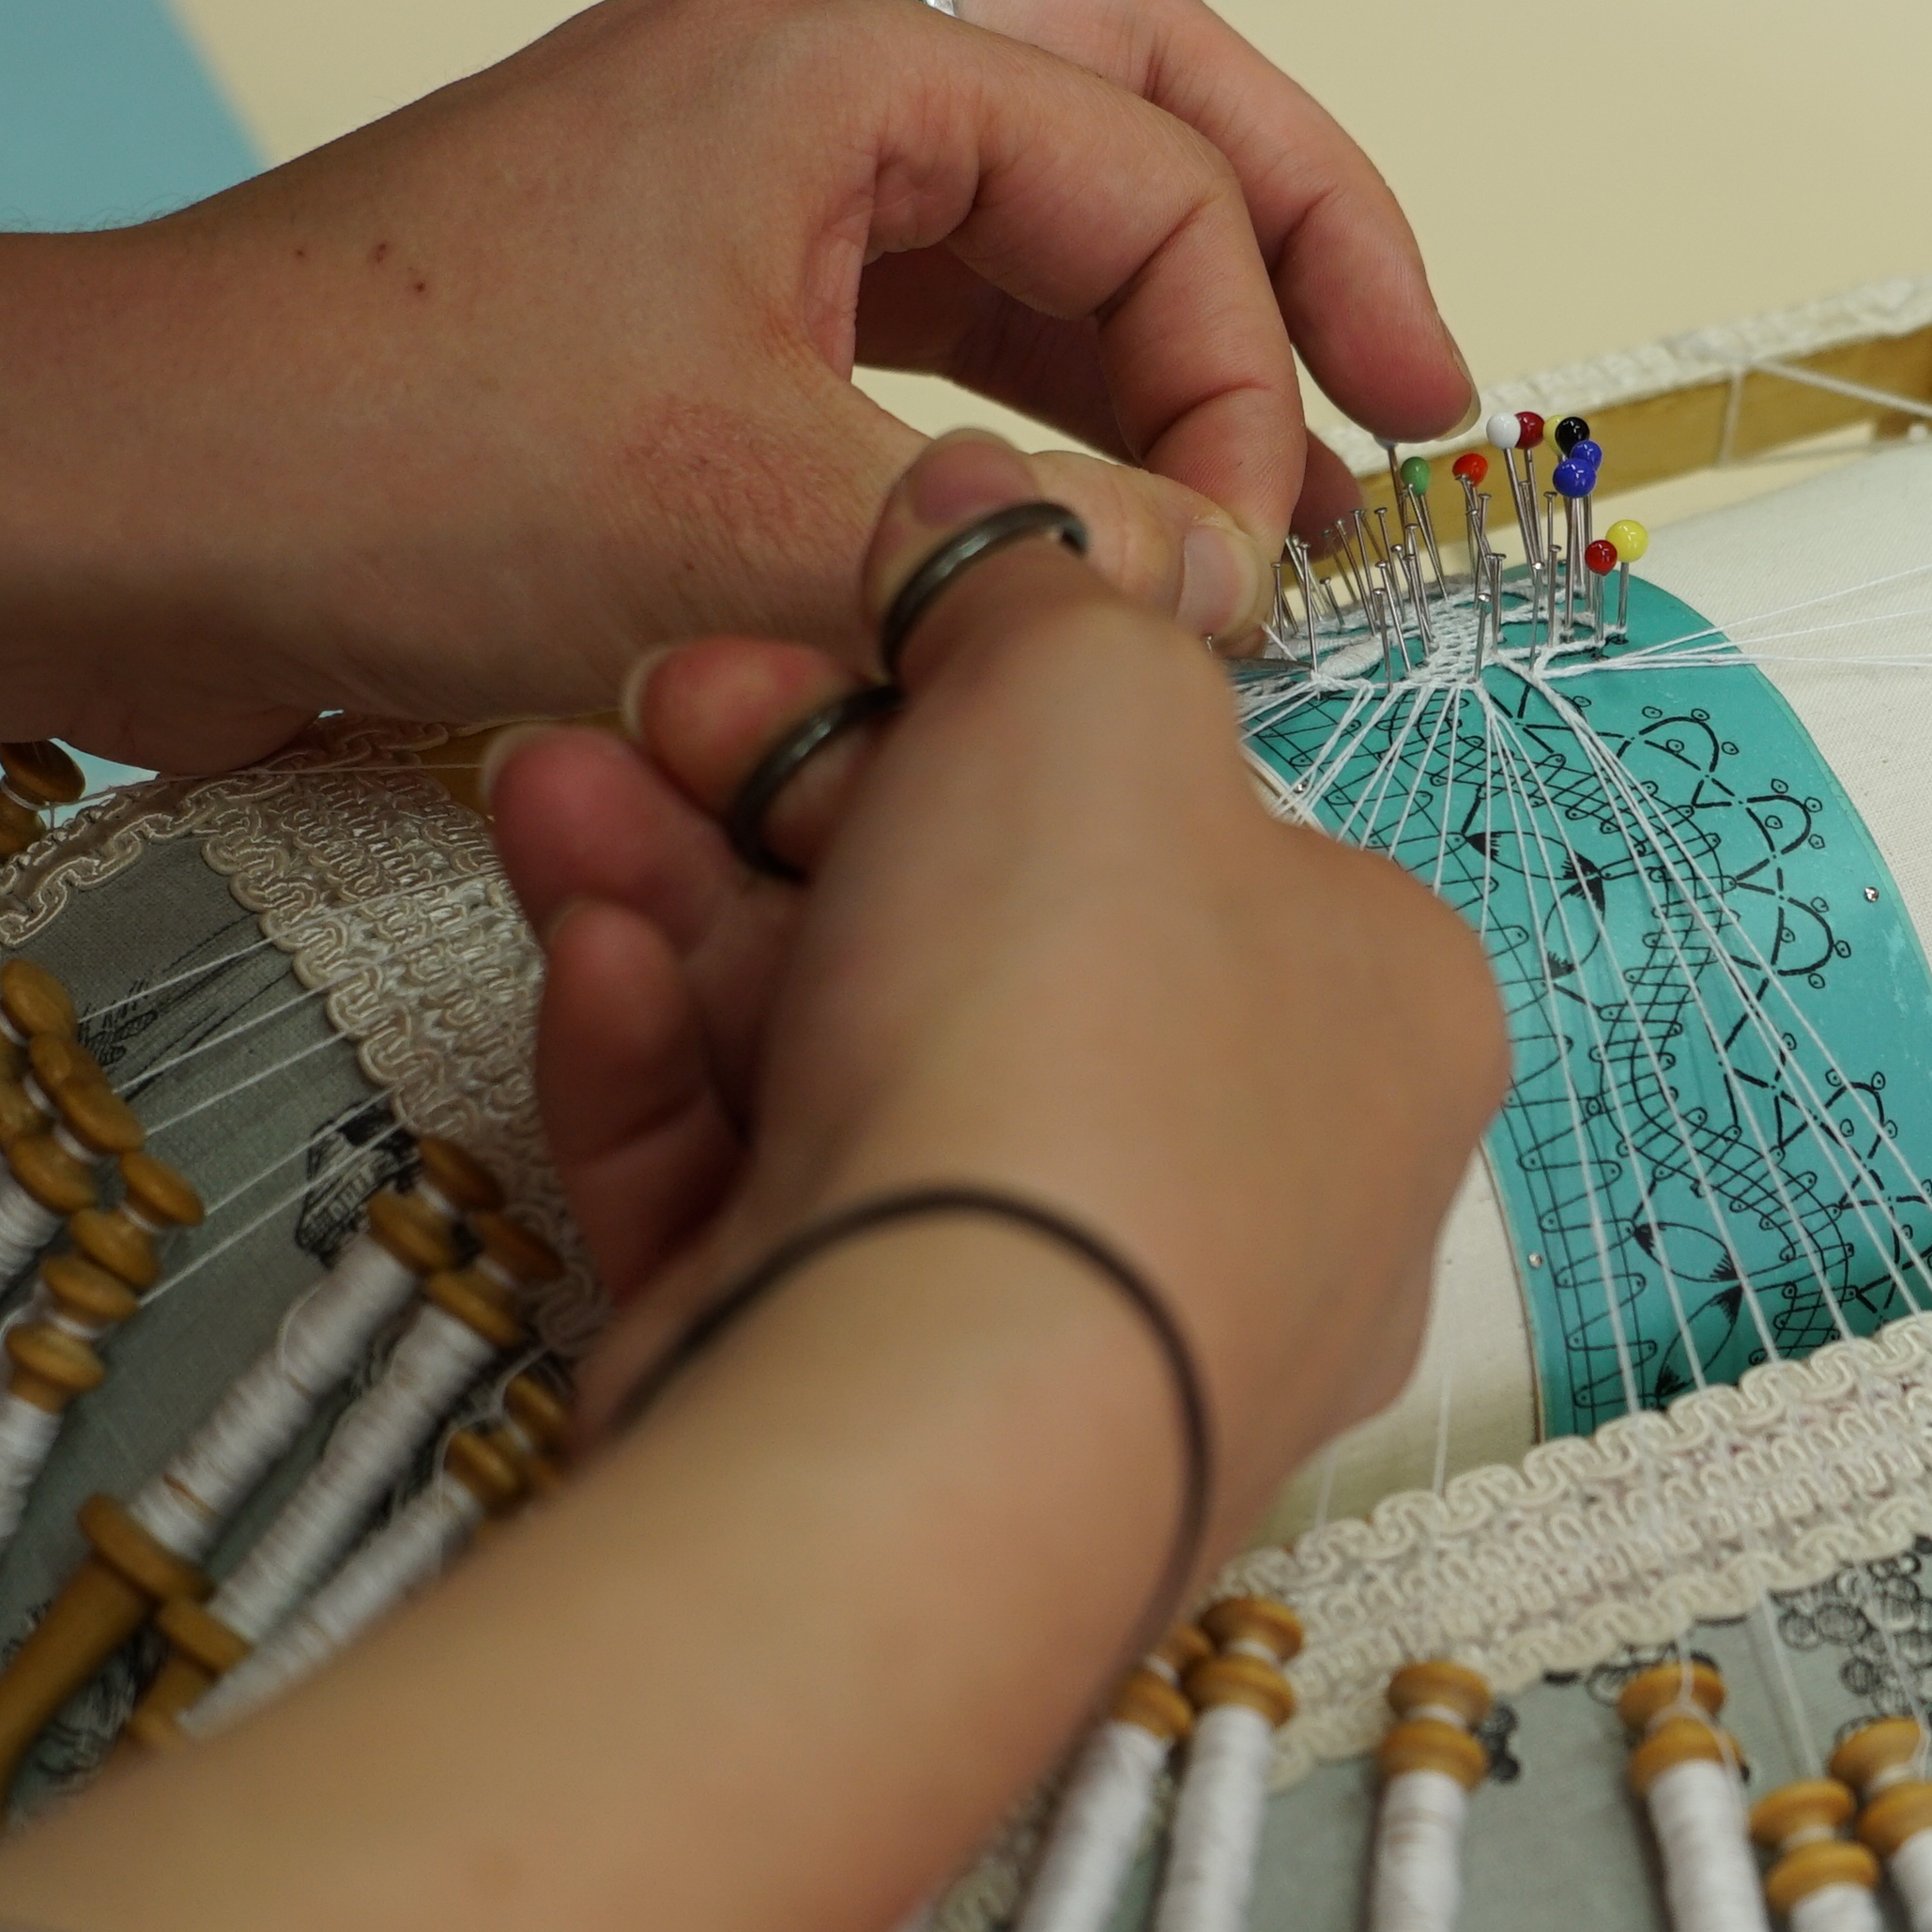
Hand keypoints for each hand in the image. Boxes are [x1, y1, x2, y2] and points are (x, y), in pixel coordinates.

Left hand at [146, 0, 1471, 744]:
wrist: (111, 508)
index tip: (1260, 558)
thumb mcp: (752, 516)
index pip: (1157, 175)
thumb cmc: (367, 448)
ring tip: (1294, 514)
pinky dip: (1044, 439)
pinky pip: (938, 345)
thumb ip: (1024, 562)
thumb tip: (1227, 605)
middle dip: (1297, 259)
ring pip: (1046, 242)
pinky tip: (1110, 545)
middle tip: (1427, 399)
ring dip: (1177, 370)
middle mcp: (809, 84)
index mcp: (840, 44)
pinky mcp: (702, 322)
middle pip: (1145, 121)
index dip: (1251, 369)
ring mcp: (753, 198)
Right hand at [487, 432, 1503, 1532]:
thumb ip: (1032, 586)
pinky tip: (592, 956)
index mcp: (1376, 1017)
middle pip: (984, 927)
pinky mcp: (874, 1406)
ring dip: (688, 898)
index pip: (1177, 819)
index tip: (841, 623)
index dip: (984, 696)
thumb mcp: (1090, 694)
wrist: (925, 1421)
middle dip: (791, 792)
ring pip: (844, 1054)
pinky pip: (764, 1196)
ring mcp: (1055, 1316)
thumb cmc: (1079, 1048)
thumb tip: (978, 510)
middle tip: (672, 704)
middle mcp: (1245, 1183)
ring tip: (555, 791)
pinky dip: (670, 1068)